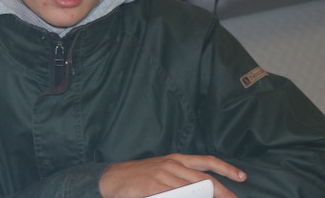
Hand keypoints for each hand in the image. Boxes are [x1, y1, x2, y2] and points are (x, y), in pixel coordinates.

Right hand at [98, 153, 246, 197]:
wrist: (112, 178)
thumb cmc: (139, 177)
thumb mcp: (162, 173)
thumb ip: (181, 179)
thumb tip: (203, 190)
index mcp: (175, 159)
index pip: (206, 161)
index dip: (225, 168)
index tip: (242, 177)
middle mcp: (171, 164)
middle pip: (205, 179)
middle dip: (223, 192)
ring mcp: (162, 174)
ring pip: (192, 190)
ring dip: (203, 197)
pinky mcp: (153, 185)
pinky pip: (176, 195)